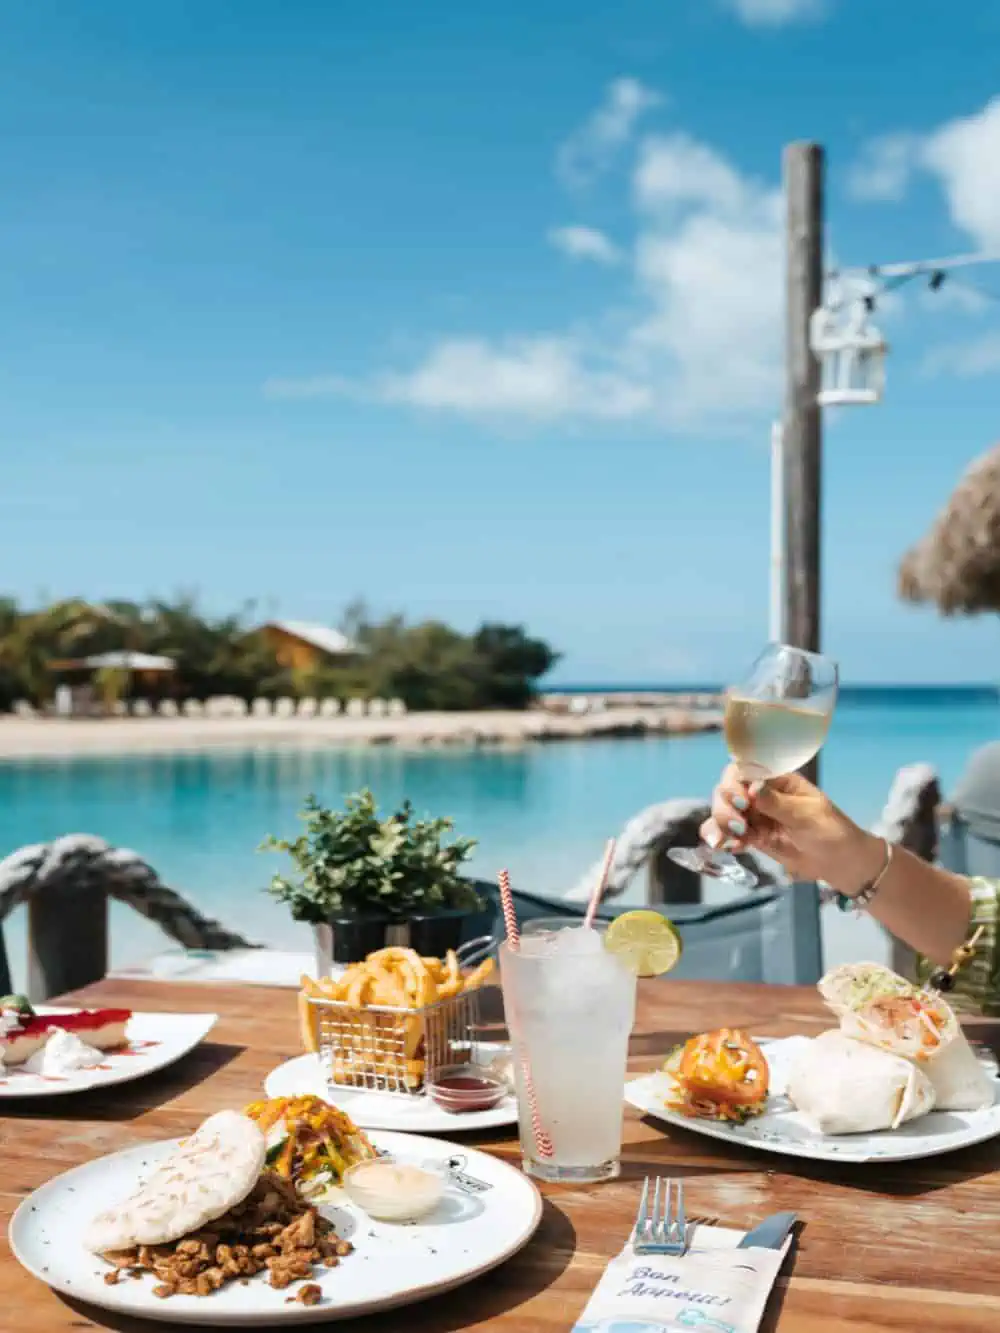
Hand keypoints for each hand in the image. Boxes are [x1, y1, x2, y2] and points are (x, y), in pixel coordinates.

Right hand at [700, 765, 884, 892]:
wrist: (841, 864)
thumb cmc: (832, 832)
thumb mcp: (808, 816)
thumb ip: (778, 804)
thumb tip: (752, 788)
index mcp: (778, 780)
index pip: (745, 770)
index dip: (734, 782)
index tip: (741, 801)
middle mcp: (761, 794)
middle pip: (728, 790)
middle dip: (725, 806)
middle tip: (737, 826)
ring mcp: (755, 815)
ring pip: (724, 811)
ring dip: (719, 823)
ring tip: (725, 841)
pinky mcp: (753, 836)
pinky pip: (729, 833)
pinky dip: (722, 838)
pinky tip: (727, 847)